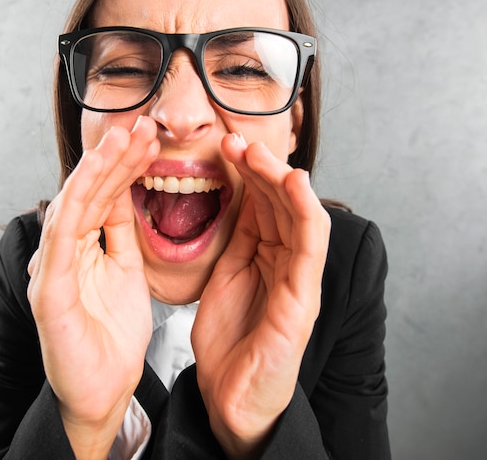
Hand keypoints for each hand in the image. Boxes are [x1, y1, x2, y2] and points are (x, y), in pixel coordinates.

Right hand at [27, 116, 159, 458]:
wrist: (104, 389)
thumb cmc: (113, 332)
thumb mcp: (127, 270)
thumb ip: (121, 232)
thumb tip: (126, 190)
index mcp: (86, 244)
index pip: (105, 195)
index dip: (126, 164)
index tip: (151, 138)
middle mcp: (66, 250)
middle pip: (90, 192)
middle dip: (115, 156)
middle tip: (141, 124)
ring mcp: (55, 268)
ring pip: (74, 206)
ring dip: (97, 169)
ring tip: (122, 138)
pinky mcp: (51, 291)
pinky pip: (62, 240)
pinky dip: (76, 206)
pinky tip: (92, 176)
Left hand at [192, 134, 329, 458]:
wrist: (230, 396)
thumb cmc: (231, 338)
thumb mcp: (227, 275)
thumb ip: (239, 238)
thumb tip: (240, 196)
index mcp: (267, 254)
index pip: (264, 203)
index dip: (248, 172)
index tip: (226, 146)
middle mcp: (287, 261)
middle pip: (281, 203)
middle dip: (261, 168)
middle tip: (237, 140)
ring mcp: (298, 279)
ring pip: (299, 217)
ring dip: (281, 181)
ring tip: (260, 153)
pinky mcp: (302, 300)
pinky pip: (308, 248)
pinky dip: (305, 212)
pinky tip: (295, 184)